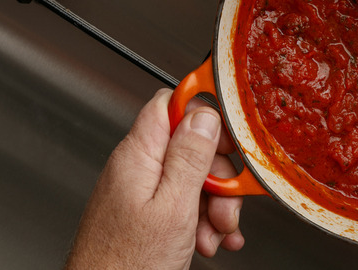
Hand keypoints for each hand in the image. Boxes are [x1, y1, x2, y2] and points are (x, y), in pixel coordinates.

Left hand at [65, 89, 244, 268]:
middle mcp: (138, 168)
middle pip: (191, 146)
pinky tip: (210, 240)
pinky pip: (184, 203)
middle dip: (219, 176)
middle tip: (227, 204)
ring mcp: (142, 191)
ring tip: (216, 234)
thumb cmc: (127, 265)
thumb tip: (205, 115)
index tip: (230, 135)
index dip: (204, 113)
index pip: (171, 104)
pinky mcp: (147, 214)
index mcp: (139, 155)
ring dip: (215, 205)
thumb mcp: (173, 207)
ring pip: (193, 179)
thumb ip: (189, 157)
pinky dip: (203, 220)